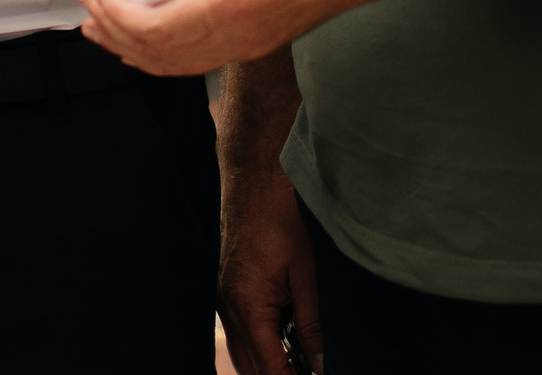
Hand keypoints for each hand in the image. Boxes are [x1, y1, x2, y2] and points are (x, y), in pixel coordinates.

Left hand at [74, 0, 373, 74]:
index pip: (155, 27)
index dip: (114, 14)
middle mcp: (240, 35)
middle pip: (160, 54)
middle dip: (114, 33)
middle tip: (85, 6)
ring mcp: (250, 45)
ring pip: (178, 64)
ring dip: (134, 48)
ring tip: (103, 25)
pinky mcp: (257, 42)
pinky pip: (200, 59)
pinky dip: (163, 51)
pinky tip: (147, 33)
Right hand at [220, 159, 324, 374]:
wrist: (251, 185)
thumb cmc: (278, 224)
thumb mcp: (304, 276)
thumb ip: (311, 325)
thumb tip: (319, 365)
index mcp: (249, 308)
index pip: (270, 368)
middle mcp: (229, 310)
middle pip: (249, 368)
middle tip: (305, 372)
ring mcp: (223, 301)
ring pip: (241, 353)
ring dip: (266, 364)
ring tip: (297, 363)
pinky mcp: (225, 290)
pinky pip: (238, 332)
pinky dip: (257, 345)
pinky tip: (279, 341)